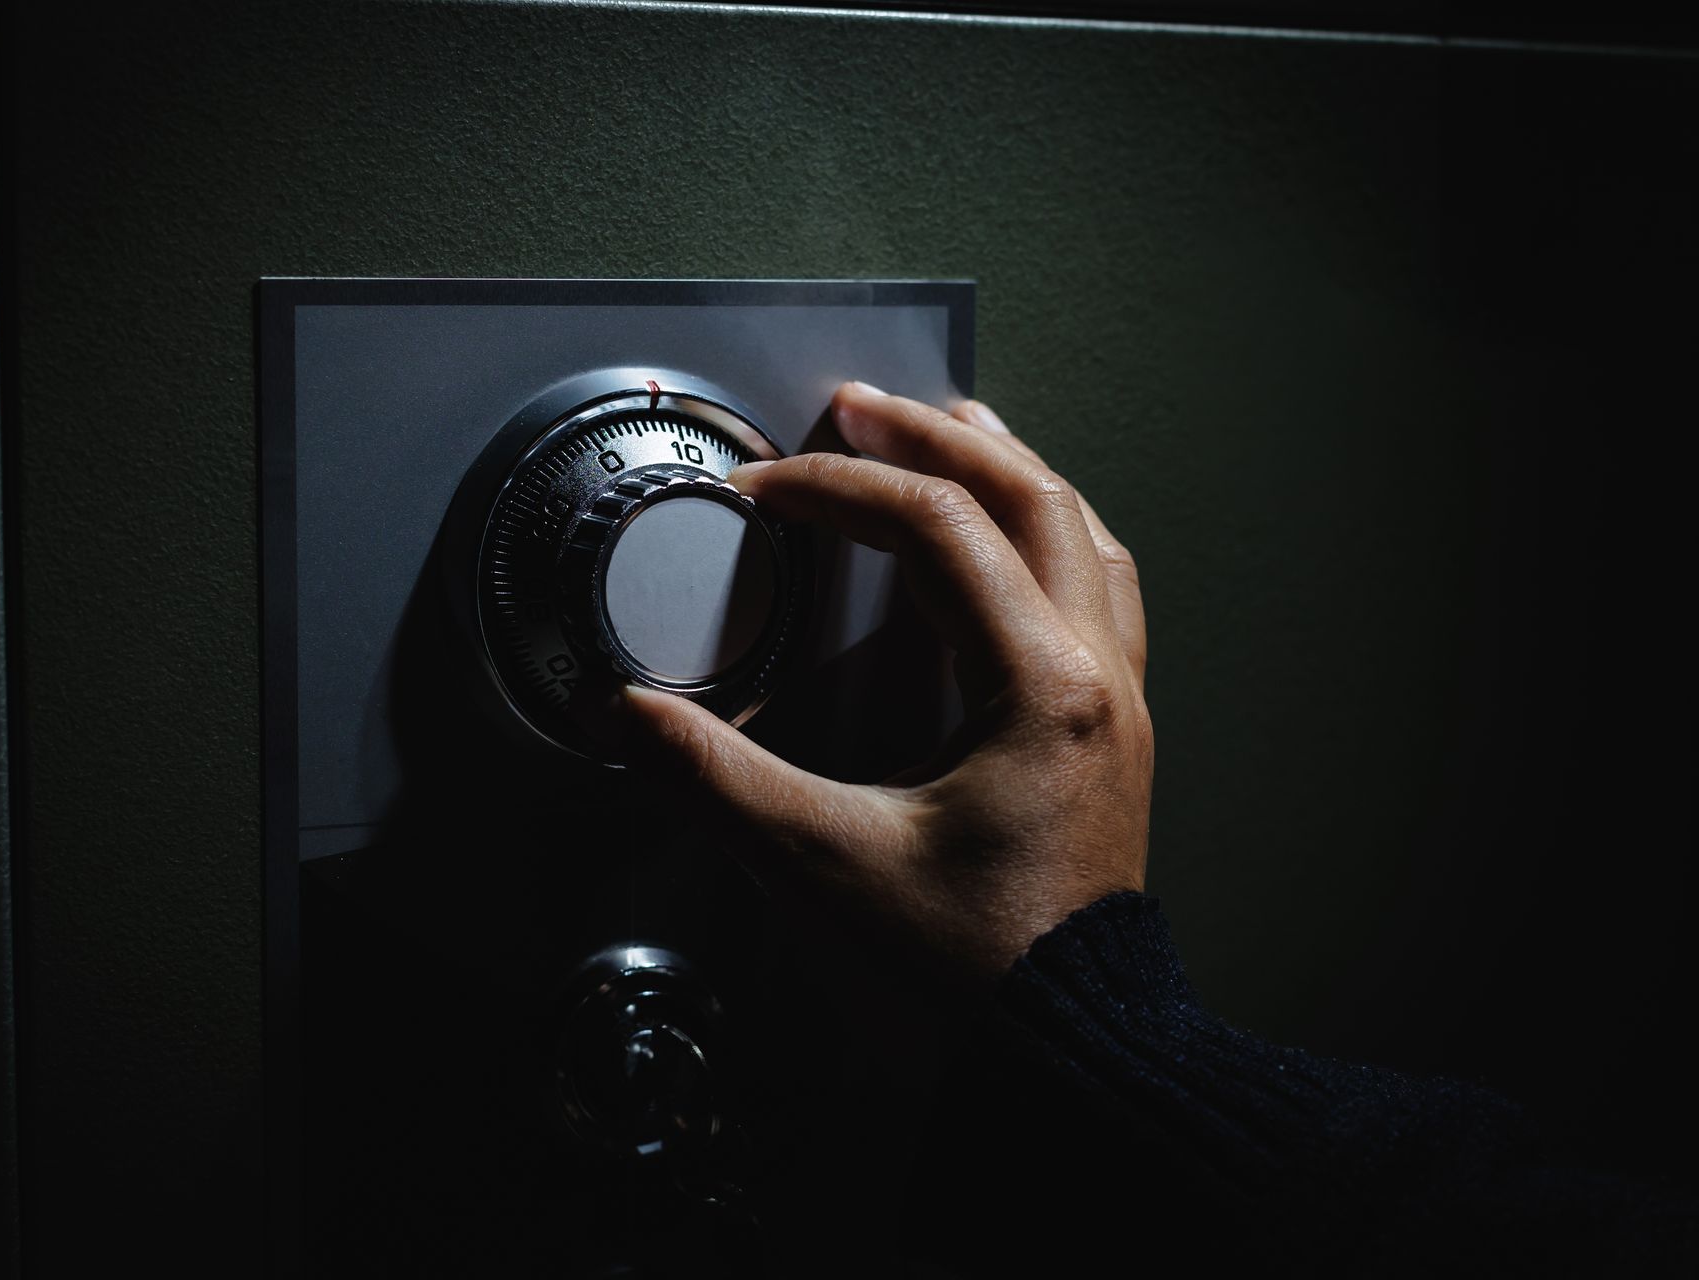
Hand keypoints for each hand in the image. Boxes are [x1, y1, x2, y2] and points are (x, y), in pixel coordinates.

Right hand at [621, 382, 1152, 981]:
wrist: (1067, 1058)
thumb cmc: (975, 976)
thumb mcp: (822, 866)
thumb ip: (713, 777)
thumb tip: (626, 717)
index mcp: (1040, 689)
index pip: (939, 530)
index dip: (838, 492)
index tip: (766, 492)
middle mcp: (1094, 682)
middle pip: (1032, 501)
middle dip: (936, 441)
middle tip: (859, 409)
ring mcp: (1115, 709)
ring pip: (1082, 539)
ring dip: (1009, 475)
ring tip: (953, 434)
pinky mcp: (1109, 741)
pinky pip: (1096, 596)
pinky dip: (1048, 540)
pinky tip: (1015, 548)